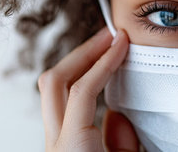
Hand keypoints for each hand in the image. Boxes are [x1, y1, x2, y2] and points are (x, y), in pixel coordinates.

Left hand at [38, 27, 137, 150]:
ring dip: (79, 63)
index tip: (121, 42)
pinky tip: (101, 78)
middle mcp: (57, 142)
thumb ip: (122, 141)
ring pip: (54, 90)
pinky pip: (64, 104)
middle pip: (54, 81)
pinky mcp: (61, 144)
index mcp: (73, 147)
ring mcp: (55, 142)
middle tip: (108, 36)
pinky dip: (81, 82)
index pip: (82, 91)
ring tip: (104, 49)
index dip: (103, 61)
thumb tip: (117, 114)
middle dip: (83, 52)